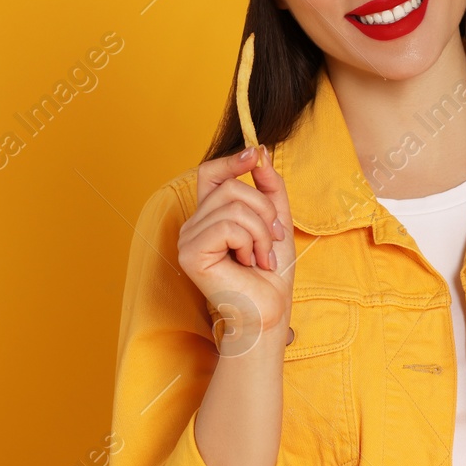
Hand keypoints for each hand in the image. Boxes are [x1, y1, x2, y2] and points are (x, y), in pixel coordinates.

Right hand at [177, 145, 295, 352]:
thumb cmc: (271, 274)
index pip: (210, 174)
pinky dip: (249, 242)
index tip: (256, 155)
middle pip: (230, 187)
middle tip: (272, 241)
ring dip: (260, 232)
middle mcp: (194, 225)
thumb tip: (261, 153)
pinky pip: (228, 226)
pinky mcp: (191, 253)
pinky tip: (248, 263)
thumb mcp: (276, 222)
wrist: (269, 311)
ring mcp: (188, 239)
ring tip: (261, 257)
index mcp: (210, 217)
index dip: (231, 161)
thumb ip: (270, 188)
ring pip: (233, 206)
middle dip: (263, 210)